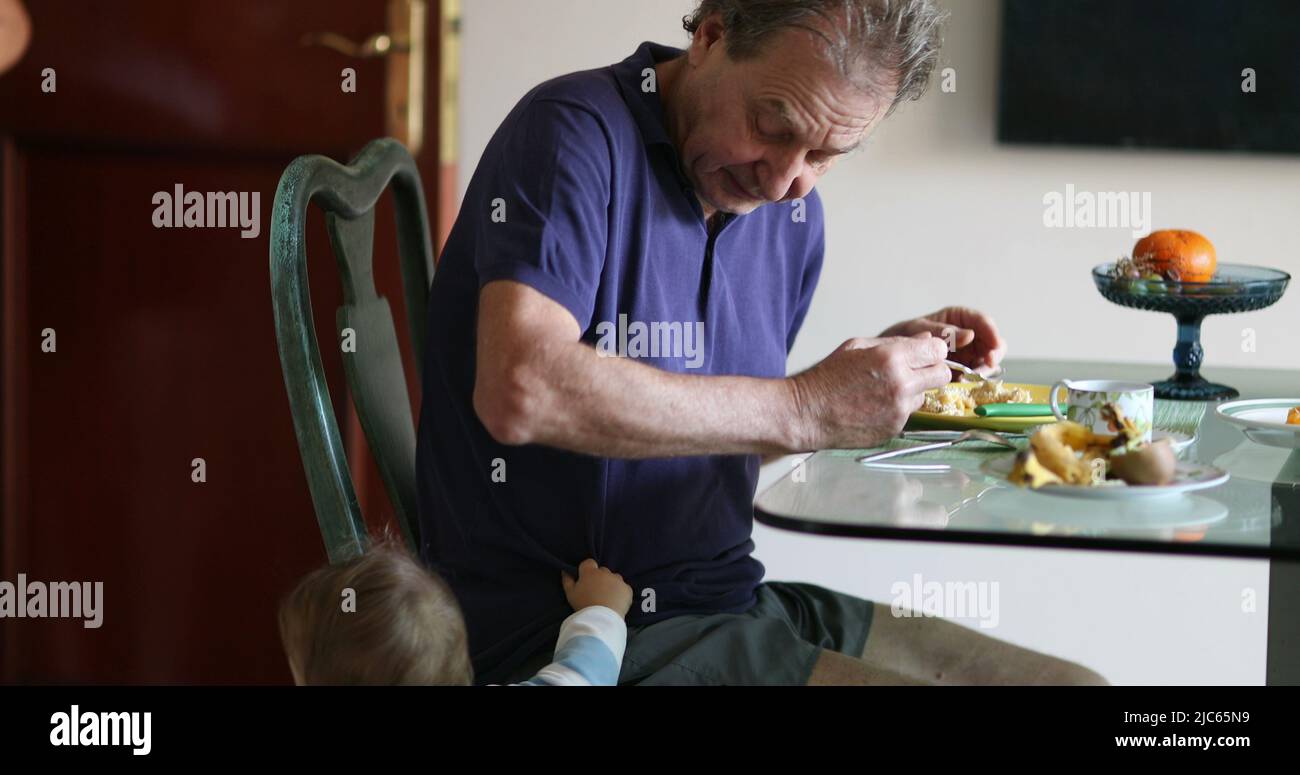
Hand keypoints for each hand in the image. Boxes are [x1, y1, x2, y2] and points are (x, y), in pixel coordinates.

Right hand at [561, 559, 631, 617]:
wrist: (601, 619)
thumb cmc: (583, 605)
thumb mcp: (570, 594)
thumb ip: (567, 580)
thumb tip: (565, 570)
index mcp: (590, 572)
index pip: (589, 563)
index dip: (587, 570)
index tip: (586, 580)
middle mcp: (605, 572)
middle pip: (602, 571)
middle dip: (599, 578)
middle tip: (596, 592)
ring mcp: (618, 580)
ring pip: (614, 578)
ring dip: (611, 584)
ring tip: (607, 598)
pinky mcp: (627, 589)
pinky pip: (623, 588)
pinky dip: (620, 593)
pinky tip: (616, 602)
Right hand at [789, 333, 950, 449]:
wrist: (807, 414)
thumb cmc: (827, 378)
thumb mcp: (857, 346)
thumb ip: (895, 342)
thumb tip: (926, 340)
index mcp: (891, 358)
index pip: (938, 351)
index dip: (933, 352)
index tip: (924, 354)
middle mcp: (901, 384)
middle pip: (942, 375)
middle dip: (931, 371)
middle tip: (913, 371)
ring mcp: (899, 410)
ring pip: (926, 396)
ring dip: (913, 391)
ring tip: (884, 390)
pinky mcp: (895, 428)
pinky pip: (909, 414)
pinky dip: (898, 409)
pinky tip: (875, 406)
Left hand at [880, 306, 1006, 374]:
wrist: (890, 357)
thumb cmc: (903, 335)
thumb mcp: (919, 329)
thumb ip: (943, 332)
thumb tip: (970, 335)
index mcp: (959, 317)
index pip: (983, 321)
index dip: (992, 333)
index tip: (994, 347)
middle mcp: (967, 334)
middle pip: (992, 343)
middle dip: (991, 354)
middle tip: (984, 367)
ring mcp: (966, 352)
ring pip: (987, 360)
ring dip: (983, 369)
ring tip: (969, 375)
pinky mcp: (962, 369)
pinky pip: (975, 374)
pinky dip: (972, 378)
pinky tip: (961, 381)